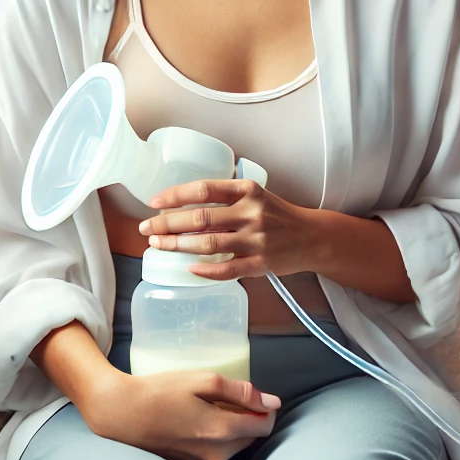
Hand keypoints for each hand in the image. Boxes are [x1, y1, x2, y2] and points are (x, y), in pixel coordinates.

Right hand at [83, 368, 279, 459]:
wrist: (123, 413)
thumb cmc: (162, 391)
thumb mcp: (204, 380)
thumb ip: (241, 392)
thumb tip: (272, 402)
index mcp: (222, 431)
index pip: (264, 426)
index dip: (266, 408)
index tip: (255, 395)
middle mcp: (216, 455)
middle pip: (250, 436)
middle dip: (247, 417)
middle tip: (227, 396)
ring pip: (234, 446)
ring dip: (232, 428)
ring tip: (209, 406)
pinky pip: (217, 454)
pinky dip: (216, 438)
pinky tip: (197, 421)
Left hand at [137, 178, 319, 280]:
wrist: (312, 236)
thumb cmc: (278, 215)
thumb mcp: (256, 195)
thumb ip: (227, 197)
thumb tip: (184, 203)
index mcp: (248, 190)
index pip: (204, 189)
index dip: (176, 195)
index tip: (154, 202)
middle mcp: (251, 212)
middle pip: (200, 217)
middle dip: (168, 223)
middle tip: (146, 227)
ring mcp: (256, 239)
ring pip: (208, 244)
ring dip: (178, 245)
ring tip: (158, 245)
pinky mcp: (260, 263)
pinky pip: (227, 269)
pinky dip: (205, 270)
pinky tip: (188, 269)